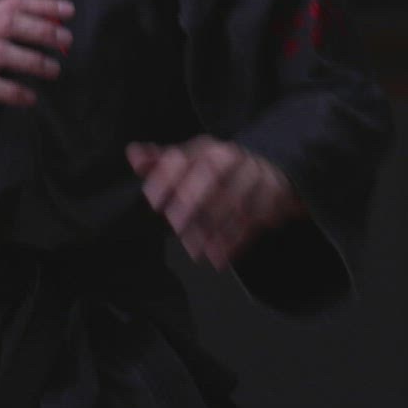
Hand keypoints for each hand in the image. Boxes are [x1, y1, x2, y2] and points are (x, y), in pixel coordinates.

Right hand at [0, 0, 72, 157]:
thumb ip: (3, 26)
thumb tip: (50, 25)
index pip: (13, 2)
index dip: (43, 4)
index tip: (69, 11)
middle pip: (9, 23)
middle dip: (42, 30)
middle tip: (67, 41)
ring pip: (1, 52)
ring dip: (32, 61)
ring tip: (54, 70)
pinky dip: (13, 91)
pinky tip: (29, 98)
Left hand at [126, 136, 304, 268]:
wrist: (272, 168)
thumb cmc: (220, 170)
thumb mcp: (191, 162)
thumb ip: (161, 161)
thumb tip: (133, 153)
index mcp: (207, 149)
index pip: (184, 156)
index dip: (166, 177)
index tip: (154, 201)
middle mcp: (232, 157)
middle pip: (213, 172)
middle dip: (192, 199)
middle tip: (177, 226)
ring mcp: (256, 176)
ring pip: (235, 199)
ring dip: (214, 228)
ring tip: (196, 251)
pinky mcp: (274, 196)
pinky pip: (255, 218)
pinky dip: (236, 241)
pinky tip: (219, 258)